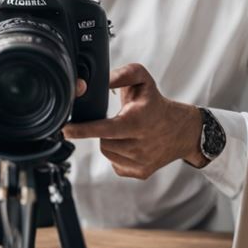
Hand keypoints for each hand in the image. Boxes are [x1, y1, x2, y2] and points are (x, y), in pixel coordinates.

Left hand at [63, 63, 204, 179]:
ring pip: (108, 153)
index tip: (65, 130)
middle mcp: (141, 144)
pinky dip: (118, 155)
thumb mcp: (142, 80)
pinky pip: (116, 165)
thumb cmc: (156, 103)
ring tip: (125, 133)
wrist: (182, 130)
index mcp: (138, 121)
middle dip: (103, 132)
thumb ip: (122, 75)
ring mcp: (142, 161)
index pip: (104, 129)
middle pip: (103, 141)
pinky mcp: (141, 173)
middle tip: (116, 122)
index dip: (82, 130)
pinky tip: (130, 145)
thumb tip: (100, 81)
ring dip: (110, 142)